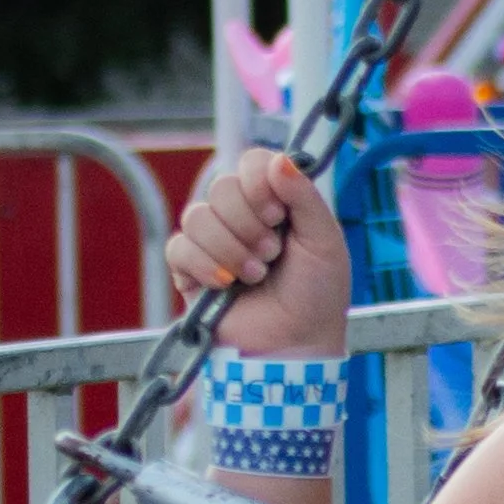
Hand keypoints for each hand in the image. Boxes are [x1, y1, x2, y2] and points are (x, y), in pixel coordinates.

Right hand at [166, 149, 349, 360]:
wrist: (296, 345)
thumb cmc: (317, 295)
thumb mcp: (325, 240)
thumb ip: (305, 195)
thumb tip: (279, 158)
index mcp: (273, 201)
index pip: (250, 162)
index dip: (258, 184)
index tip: (278, 214)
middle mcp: (240, 216)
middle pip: (221, 187)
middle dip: (249, 224)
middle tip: (272, 254)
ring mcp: (212, 242)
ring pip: (197, 216)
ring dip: (231, 248)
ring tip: (256, 275)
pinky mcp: (189, 271)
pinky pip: (178, 248)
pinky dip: (204, 265)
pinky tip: (226, 284)